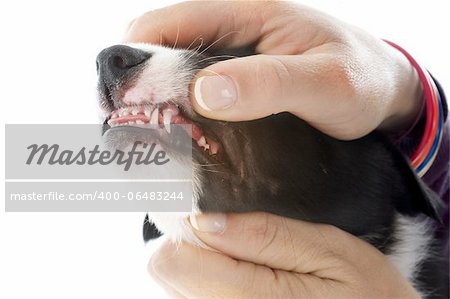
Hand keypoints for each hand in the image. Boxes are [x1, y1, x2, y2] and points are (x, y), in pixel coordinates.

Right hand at [125, 1, 422, 139]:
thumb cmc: (361, 81)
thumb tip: (205, 92)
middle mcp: (234, 28)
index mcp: (249, 12)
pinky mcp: (238, 78)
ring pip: (175, 69)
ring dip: (157, 98)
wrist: (383, 92)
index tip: (120, 100)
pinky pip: (195, 88)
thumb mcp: (325, 84)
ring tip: (149, 136)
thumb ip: (269, 84)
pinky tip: (179, 135)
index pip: (170, 22)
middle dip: (139, 81)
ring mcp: (234, 54)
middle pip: (162, 45)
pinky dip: (180, 109)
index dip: (135, 56)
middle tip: (132, 126)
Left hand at [149, 212, 419, 298]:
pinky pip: (189, 294)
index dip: (185, 227)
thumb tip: (204, 221)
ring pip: (173, 284)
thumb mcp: (327, 249)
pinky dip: (204, 277)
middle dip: (190, 243)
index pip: (174, 259)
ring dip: (197, 261)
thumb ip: (266, 235)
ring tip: (239, 253)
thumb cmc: (360, 287)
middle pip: (165, 272)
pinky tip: (238, 271)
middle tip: (229, 232)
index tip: (209, 213)